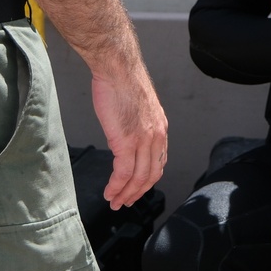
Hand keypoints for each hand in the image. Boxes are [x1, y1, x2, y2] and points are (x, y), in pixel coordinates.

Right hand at [91, 67, 167, 208]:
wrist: (117, 68)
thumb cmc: (123, 81)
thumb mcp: (139, 106)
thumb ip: (137, 124)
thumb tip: (126, 134)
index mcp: (160, 128)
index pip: (159, 162)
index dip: (148, 179)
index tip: (138, 187)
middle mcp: (156, 137)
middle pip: (151, 175)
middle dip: (138, 192)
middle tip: (126, 202)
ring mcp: (143, 140)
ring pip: (138, 178)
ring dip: (126, 194)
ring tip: (115, 202)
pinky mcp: (126, 142)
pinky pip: (123, 173)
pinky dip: (116, 187)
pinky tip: (110, 192)